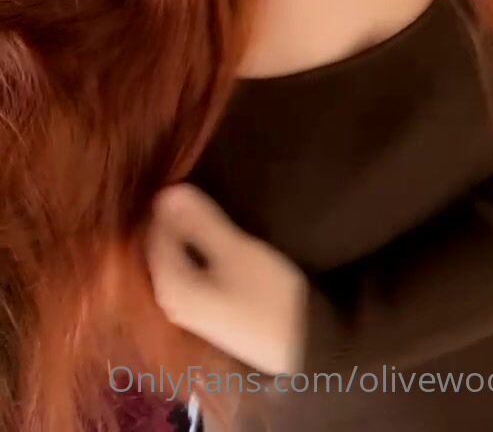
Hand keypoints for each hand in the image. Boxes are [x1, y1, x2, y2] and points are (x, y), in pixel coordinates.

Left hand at [144, 183, 308, 375]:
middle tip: (195, 192)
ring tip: (204, 209)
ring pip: (177, 259)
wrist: (302, 349)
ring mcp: (186, 310)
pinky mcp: (204, 312)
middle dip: (174, 219)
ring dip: (186, 235)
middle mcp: (168, 302)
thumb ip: (200, 222)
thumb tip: (168, 192)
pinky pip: (187, 271)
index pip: (152, 233)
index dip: (166, 204)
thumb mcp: (235, 252)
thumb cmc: (268, 297)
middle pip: (163, 247)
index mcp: (168, 287)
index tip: (183, 180)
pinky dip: (194, 252)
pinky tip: (210, 239)